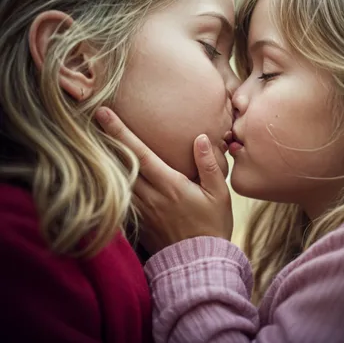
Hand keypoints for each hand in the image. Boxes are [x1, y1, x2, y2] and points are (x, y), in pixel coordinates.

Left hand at [95, 107, 233, 254]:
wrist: (200, 263)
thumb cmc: (213, 225)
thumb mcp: (219, 194)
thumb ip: (209, 165)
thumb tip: (200, 137)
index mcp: (170, 185)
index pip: (140, 153)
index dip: (120, 132)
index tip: (104, 113)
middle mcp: (151, 196)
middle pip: (121, 163)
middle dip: (104, 139)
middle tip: (92, 119)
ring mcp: (141, 210)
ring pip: (117, 180)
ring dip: (105, 159)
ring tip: (95, 140)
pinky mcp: (139, 221)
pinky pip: (121, 197)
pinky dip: (112, 181)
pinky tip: (108, 172)